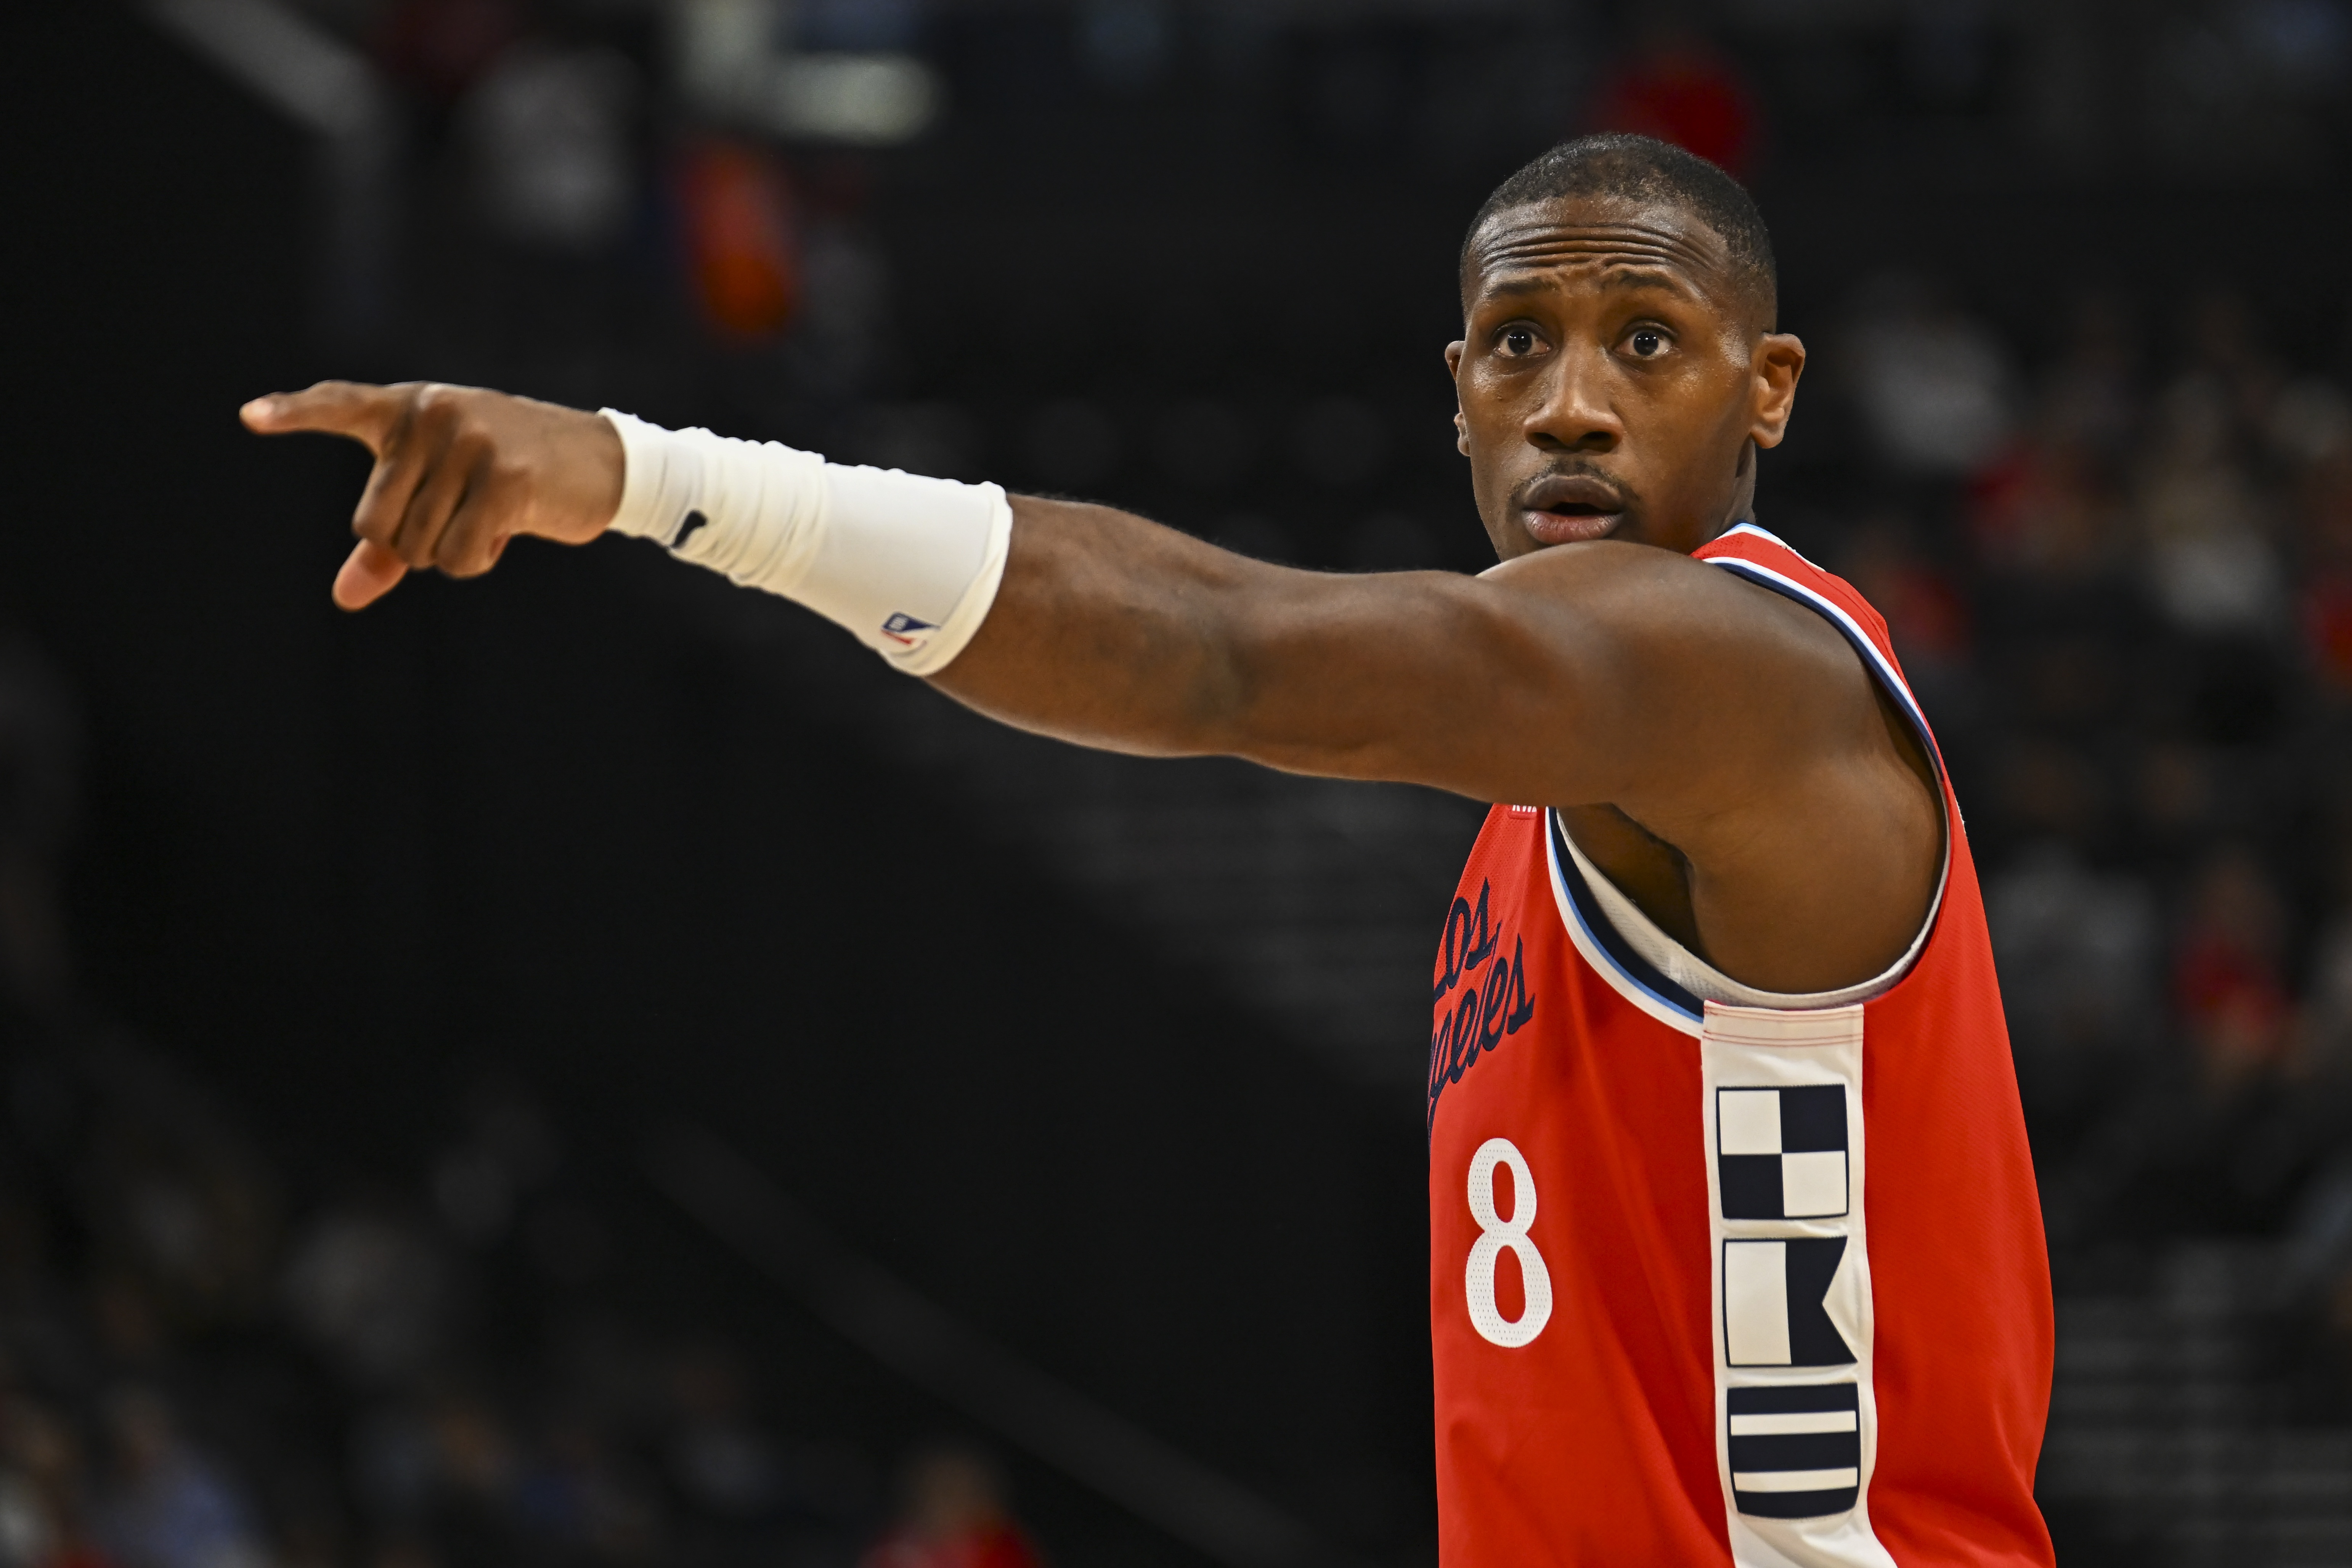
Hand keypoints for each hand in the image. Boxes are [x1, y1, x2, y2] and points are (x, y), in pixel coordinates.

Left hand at [241, 380, 624, 609]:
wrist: (604, 462)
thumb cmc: (513, 476)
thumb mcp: (446, 493)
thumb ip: (388, 541)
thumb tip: (345, 596)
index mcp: (413, 407)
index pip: (341, 403)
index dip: (294, 413)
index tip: (249, 417)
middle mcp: (435, 416)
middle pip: (377, 524)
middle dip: (413, 544)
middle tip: (458, 519)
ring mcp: (471, 445)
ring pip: (418, 548)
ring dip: (452, 554)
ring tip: (491, 518)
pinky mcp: (506, 481)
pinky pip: (460, 556)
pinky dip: (478, 561)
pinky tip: (509, 530)